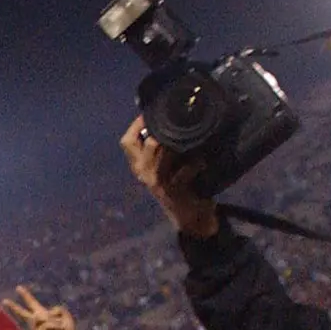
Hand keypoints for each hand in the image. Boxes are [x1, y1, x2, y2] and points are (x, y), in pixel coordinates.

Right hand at [2, 285, 81, 329]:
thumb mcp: (65, 315)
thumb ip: (58, 309)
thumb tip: (47, 314)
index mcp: (42, 315)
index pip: (32, 304)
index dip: (26, 296)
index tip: (18, 288)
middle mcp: (36, 322)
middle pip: (23, 313)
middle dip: (14, 306)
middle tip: (4, 300)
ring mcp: (35, 329)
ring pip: (42, 317)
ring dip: (55, 322)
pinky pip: (46, 323)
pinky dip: (55, 325)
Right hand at [121, 117, 218, 237]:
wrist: (190, 217)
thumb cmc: (180, 187)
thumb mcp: (165, 167)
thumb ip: (162, 148)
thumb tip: (168, 118)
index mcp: (139, 166)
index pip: (127, 142)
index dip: (137, 124)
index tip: (151, 112)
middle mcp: (144, 173)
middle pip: (147, 143)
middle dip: (163, 130)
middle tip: (179, 121)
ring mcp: (158, 183)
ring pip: (163, 153)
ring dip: (179, 143)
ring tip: (193, 136)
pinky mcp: (173, 190)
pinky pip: (185, 170)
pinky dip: (196, 163)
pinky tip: (203, 161)